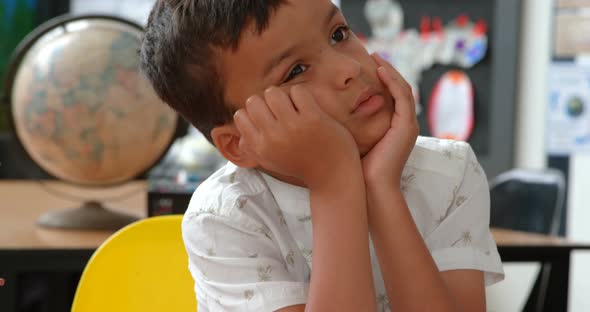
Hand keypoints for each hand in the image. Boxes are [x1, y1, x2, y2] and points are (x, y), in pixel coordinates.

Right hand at [234, 85, 358, 187]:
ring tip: (293, 106)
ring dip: (283, 96)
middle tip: (280, 110)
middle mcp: (273, 137)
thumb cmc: (301, 165)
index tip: (267, 118)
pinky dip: (301, 96)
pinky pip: (297, 91)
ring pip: (272, 92)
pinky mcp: (313, 118)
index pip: (240, 116)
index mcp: (261, 148)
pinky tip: (307, 107)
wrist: (333, 175)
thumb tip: (240, 137)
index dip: (253, 113)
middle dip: (265, 102)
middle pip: (253, 100)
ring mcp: (293, 126)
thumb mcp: (271, 162)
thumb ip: (253, 149)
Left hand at [362, 53, 418, 187]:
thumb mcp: (352, 141)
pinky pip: (402, 97)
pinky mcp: (407, 127)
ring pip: (403, 89)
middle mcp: (404, 126)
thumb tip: (329, 113)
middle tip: (374, 55)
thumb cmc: (356, 170)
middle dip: (388, 70)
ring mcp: (408, 126)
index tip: (368, 66)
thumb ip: (350, 125)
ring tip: (377, 58)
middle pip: (399, 89)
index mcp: (394, 129)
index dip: (382, 79)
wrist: (369, 189)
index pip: (391, 97)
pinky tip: (381, 71)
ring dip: (391, 71)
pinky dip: (393, 82)